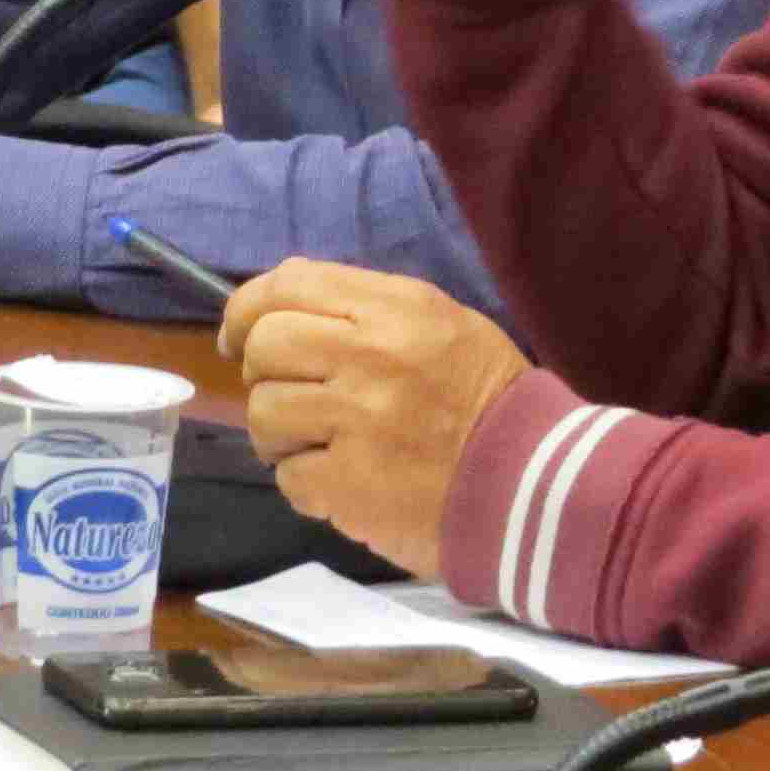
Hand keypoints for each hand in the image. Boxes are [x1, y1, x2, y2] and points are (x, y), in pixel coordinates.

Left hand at [223, 260, 531, 578]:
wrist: (530, 483)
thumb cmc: (484, 398)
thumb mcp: (439, 323)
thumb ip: (364, 310)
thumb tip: (278, 315)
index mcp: (395, 309)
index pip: (287, 285)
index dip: (246, 310)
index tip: (239, 337)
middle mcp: (369, 355)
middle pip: (264, 347)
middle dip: (263, 374)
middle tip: (292, 396)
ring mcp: (355, 421)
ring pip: (263, 413)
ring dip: (280, 435)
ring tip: (322, 445)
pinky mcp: (346, 484)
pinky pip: (288, 477)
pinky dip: (307, 485)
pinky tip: (345, 483)